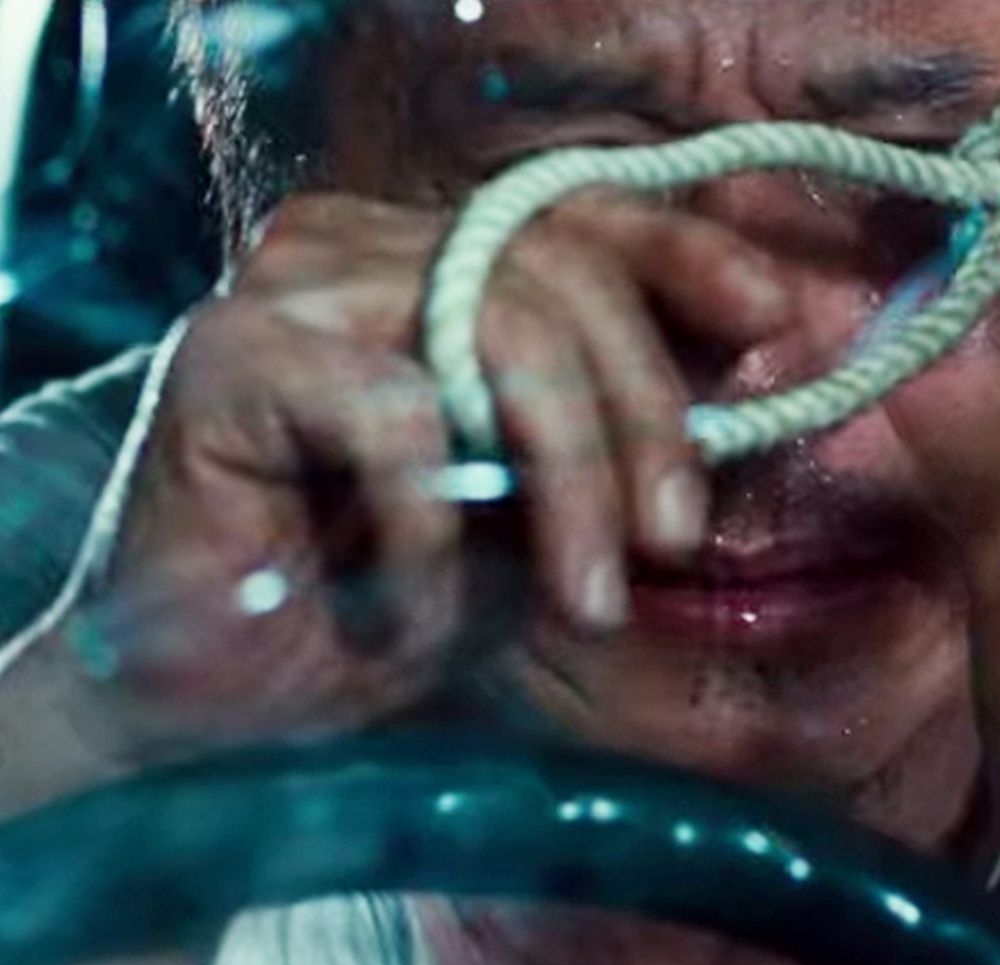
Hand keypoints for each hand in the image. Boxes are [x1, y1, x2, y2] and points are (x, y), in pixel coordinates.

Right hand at [67, 190, 791, 747]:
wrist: (227, 705)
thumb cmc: (388, 606)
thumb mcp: (541, 519)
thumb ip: (617, 441)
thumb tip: (748, 374)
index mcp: (435, 265)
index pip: (580, 220)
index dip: (685, 256)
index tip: (770, 320)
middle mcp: (364, 246)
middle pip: (559, 274)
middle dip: (643, 419)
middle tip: (670, 541)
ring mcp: (294, 287)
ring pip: (496, 324)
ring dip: (570, 477)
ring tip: (587, 599)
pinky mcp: (230, 354)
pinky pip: (394, 411)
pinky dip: (432, 525)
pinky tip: (417, 607)